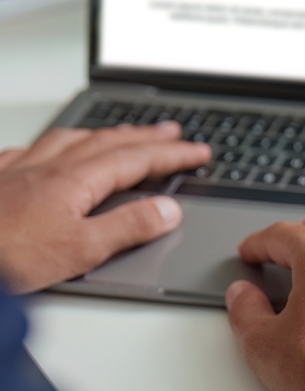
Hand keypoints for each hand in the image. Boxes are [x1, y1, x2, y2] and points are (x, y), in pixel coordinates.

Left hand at [0, 122, 210, 292]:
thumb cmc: (3, 258)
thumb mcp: (79, 252)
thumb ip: (127, 229)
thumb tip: (167, 210)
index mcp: (75, 181)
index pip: (137, 159)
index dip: (172, 155)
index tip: (198, 151)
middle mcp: (47, 166)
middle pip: (107, 141)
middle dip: (145, 136)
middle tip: (173, 133)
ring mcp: (17, 169)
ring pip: (69, 139)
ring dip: (103, 134)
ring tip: (121, 134)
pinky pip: (30, 149)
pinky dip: (53, 146)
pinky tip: (48, 152)